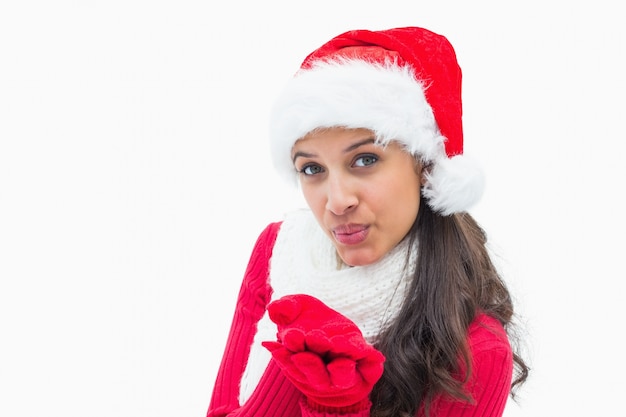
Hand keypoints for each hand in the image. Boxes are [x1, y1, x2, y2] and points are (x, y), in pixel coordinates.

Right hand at [261, 294, 384, 408]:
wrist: (331, 328)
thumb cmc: (307, 319)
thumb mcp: (295, 307)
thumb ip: (283, 308)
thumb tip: (274, 309)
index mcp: (300, 358)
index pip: (292, 360)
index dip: (290, 351)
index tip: (291, 337)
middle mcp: (321, 369)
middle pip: (316, 373)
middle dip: (312, 362)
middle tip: (312, 341)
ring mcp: (343, 369)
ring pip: (341, 376)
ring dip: (339, 367)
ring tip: (338, 348)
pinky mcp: (364, 365)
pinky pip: (368, 370)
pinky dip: (370, 364)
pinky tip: (374, 355)